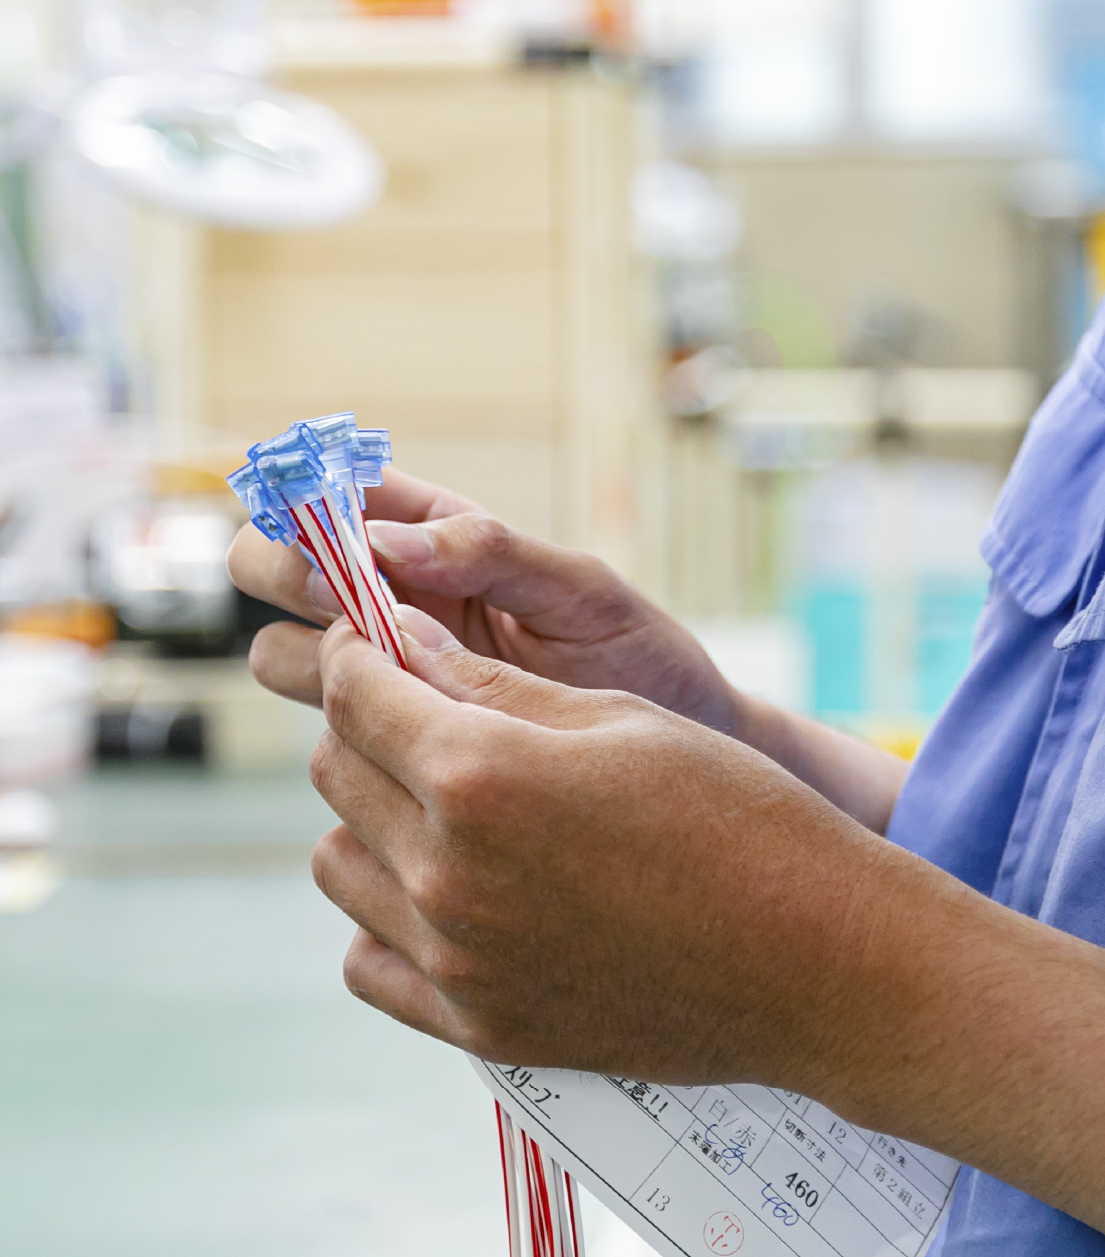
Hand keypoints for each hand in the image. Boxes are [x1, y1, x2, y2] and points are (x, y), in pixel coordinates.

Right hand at [227, 468, 735, 732]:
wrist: (678, 760)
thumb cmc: (642, 656)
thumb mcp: (581, 590)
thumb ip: (493, 554)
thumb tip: (385, 539)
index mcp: (441, 540)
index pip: (340, 496)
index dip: (310, 496)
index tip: (331, 527)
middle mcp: (400, 602)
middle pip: (274, 568)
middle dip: (283, 570)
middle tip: (343, 601)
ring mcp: (391, 673)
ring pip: (279, 652)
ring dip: (301, 653)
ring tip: (378, 671)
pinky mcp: (399, 739)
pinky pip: (327, 725)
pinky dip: (332, 720)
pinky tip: (390, 729)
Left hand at [308, 610, 898, 1088]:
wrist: (812, 959)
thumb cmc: (733, 813)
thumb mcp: (616, 717)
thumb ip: (488, 684)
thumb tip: (399, 644)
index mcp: (481, 775)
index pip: (353, 691)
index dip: (359, 649)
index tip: (381, 640)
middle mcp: (447, 873)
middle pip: (336, 770)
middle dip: (368, 721)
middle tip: (427, 709)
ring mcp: (457, 961)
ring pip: (337, 862)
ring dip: (371, 816)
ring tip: (444, 800)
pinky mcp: (477, 1024)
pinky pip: (369, 959)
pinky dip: (387, 914)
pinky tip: (451, 886)